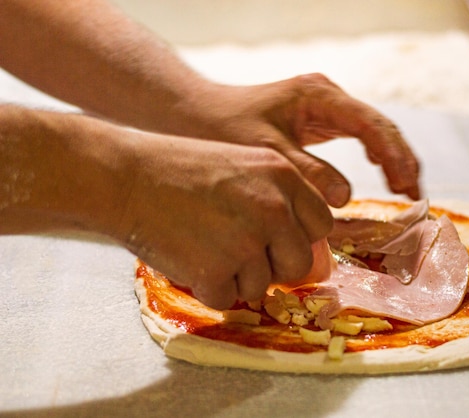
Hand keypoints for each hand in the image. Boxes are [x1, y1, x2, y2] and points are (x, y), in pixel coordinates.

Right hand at [117, 132, 332, 309]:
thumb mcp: (243, 168)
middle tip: (236, 250)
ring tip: (203, 245)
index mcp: (283, 176)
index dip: (299, 238)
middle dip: (272, 266)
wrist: (125, 177)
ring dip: (235, 277)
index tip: (276, 239)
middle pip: (299, 262)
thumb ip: (280, 203)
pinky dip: (206, 288)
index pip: (321, 224)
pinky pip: (226, 299)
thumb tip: (309, 256)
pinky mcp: (217, 269)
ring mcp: (247, 240)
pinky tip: (187, 257)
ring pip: (262, 286)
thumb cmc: (180, 172)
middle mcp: (273, 208)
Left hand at [178, 74, 420, 206]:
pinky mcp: (318, 120)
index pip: (371, 125)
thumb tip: (346, 197)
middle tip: (413, 195)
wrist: (196, 115)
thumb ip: (308, 173)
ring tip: (405, 190)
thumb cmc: (225, 130)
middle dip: (401, 159)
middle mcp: (327, 96)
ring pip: (373, 130)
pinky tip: (382, 174)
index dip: (394, 157)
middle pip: (380, 126)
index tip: (405, 187)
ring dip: (392, 158)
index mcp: (319, 96)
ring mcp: (324, 106)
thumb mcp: (268, 153)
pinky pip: (357, 136)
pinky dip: (374, 156)